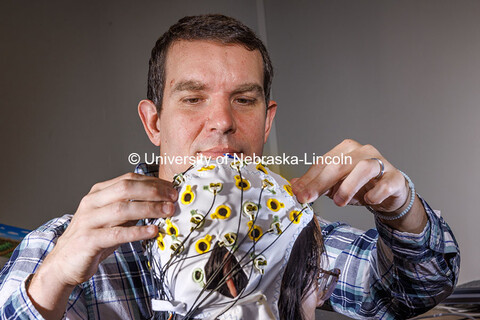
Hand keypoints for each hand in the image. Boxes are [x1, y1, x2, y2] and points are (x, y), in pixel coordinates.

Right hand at [28, 172, 176, 317]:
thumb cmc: (93, 239)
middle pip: (126, 189)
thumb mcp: (113, 219)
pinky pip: (116, 233)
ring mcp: (88, 220)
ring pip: (122, 208)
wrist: (63, 264)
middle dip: (154, 192)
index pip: (128, 179)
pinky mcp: (88, 240)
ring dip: (149, 209)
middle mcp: (92, 203)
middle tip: (173, 198)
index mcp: (98, 193)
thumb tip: (162, 202)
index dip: (153, 182)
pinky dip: (137, 232)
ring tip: (168, 212)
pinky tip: (153, 232)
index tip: (171, 188)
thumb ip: (131, 209)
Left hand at [291, 139, 415, 216]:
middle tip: (308, 198)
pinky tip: (368, 200)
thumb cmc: (362, 185)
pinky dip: (375, 193)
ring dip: (348, 186)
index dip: (308, 179)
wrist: (390, 191)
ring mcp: (381, 163)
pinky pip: (385, 184)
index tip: (298, 193)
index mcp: (346, 150)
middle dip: (320, 183)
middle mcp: (363, 152)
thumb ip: (317, 183)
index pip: (323, 163)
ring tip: (339, 201)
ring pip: (363, 169)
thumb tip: (294, 185)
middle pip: (339, 165)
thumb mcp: (336, 184)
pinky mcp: (395, 178)